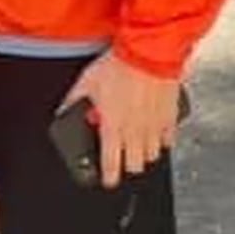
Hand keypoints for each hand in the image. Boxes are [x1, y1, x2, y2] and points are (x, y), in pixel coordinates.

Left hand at [65, 53, 181, 188]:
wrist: (147, 53)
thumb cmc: (117, 66)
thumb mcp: (86, 82)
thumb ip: (74, 100)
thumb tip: (64, 110)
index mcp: (113, 127)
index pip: (111, 163)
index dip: (109, 177)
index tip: (108, 180)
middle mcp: (135, 131)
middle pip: (135, 165)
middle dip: (128, 164)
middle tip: (123, 157)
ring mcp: (155, 126)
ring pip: (153, 155)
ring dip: (144, 152)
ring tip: (137, 142)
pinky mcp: (170, 117)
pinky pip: (169, 139)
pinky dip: (162, 140)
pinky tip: (155, 132)